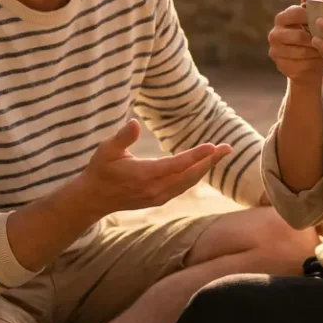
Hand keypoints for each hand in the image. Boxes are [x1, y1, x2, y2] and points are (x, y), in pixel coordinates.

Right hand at [79, 119, 230, 216]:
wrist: (93, 199)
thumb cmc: (100, 170)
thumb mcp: (106, 150)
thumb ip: (122, 137)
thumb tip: (134, 123)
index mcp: (144, 175)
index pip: (176, 165)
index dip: (196, 156)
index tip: (213, 146)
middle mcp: (155, 189)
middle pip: (190, 175)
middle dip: (210, 161)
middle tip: (228, 148)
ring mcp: (158, 197)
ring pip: (189, 182)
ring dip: (206, 168)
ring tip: (221, 154)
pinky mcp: (159, 199)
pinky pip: (183, 187)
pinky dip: (195, 176)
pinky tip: (204, 166)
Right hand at [268, 0, 322, 87]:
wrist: (304, 65)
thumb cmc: (309, 38)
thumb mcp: (309, 21)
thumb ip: (308, 5)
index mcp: (281, 18)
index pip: (295, 13)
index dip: (312, 17)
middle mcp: (274, 34)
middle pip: (298, 35)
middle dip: (316, 38)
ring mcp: (275, 51)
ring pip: (301, 51)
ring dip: (317, 51)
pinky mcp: (280, 66)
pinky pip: (300, 64)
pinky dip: (313, 62)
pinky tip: (322, 60)